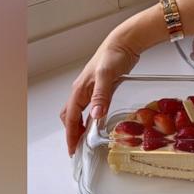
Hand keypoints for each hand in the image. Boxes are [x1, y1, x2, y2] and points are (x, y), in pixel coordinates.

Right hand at [60, 38, 138, 155]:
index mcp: (80, 90)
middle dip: (71, 132)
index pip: (71, 118)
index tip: (72, 149)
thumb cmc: (113, 56)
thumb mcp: (106, 76)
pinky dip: (89, 118)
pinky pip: (90, 108)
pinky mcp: (100, 89)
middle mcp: (82, 91)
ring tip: (85, 139)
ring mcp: (90, 90)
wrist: (123, 44)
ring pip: (78, 112)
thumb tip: (95, 115)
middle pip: (70, 116)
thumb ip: (101, 95)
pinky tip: (97, 122)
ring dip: (79, 126)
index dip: (71, 135)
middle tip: (77, 147)